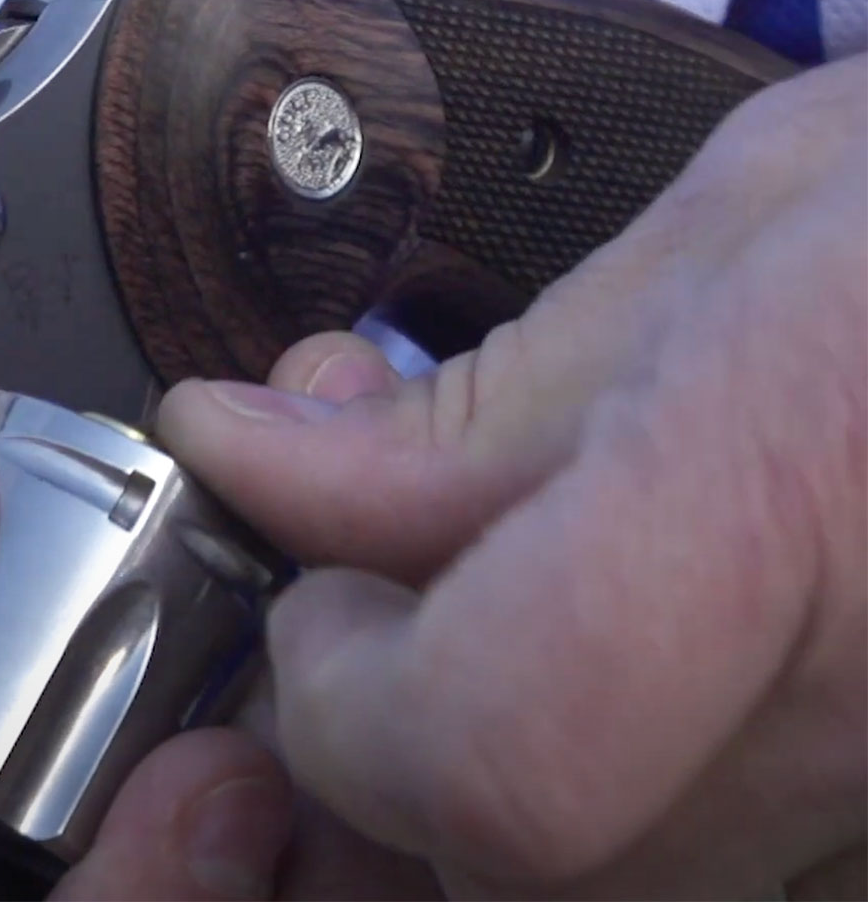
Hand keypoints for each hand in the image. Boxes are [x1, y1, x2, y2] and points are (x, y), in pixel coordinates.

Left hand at [129, 53, 865, 897]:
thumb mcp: (747, 226)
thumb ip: (477, 399)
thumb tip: (255, 455)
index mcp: (806, 487)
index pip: (491, 747)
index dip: (344, 701)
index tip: (322, 592)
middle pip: (531, 867)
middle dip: (394, 744)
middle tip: (397, 598)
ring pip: (630, 898)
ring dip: (514, 790)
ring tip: (544, 616)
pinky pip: (761, 873)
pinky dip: (655, 807)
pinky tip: (673, 675)